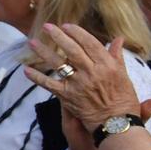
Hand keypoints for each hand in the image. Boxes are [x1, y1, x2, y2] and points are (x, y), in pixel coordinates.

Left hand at [24, 22, 148, 130]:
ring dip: (44, 52)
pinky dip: (37, 78)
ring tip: (32, 42)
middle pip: (72, 50)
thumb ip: (117, 56)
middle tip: (47, 27)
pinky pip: (49, 85)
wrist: (116, 124)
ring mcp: (78, 84)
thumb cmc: (123, 100)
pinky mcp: (67, 96)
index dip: (77, 33)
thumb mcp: (124, 75)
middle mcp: (92, 72)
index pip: (90, 43)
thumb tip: (118, 39)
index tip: (67, 26)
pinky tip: (26, 70)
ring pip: (58, 64)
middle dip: (59, 37)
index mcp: (107, 65)